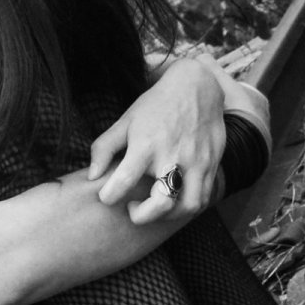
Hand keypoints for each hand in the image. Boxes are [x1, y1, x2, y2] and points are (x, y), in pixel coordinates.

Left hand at [87, 55, 225, 223]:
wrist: (197, 87)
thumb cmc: (155, 105)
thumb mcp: (125, 121)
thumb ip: (104, 148)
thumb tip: (92, 176)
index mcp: (146, 145)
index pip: (124, 182)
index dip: (109, 197)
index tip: (107, 196)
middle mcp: (173, 156)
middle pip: (162, 204)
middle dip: (142, 216)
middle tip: (132, 207)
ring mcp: (196, 162)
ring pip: (188, 207)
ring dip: (168, 216)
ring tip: (155, 207)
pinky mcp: (212, 164)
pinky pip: (204, 197)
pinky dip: (187, 206)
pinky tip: (174, 199)